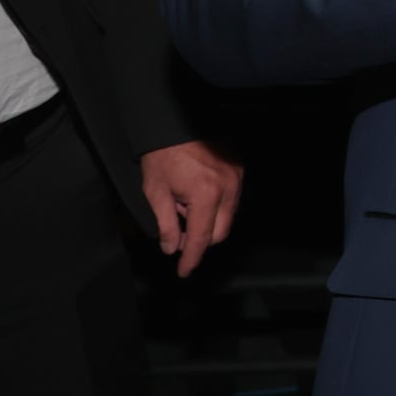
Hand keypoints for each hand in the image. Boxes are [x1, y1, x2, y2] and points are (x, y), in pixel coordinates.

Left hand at [140, 140, 243, 277]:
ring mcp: (237, 178)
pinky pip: (232, 200)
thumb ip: (165, 224)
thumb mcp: (155, 192)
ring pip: (228, 217)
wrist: (175, 122)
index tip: (184, 272)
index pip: (201, 238)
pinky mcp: (239, 170)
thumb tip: (172, 248)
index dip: (192, 258)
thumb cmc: (162, 155)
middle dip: (200, 240)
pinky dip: (216, 207)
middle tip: (179, 236)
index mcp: (205, 195)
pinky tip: (197, 197)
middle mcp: (227, 189)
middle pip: (220, 232)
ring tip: (185, 209)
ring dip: (208, 222)